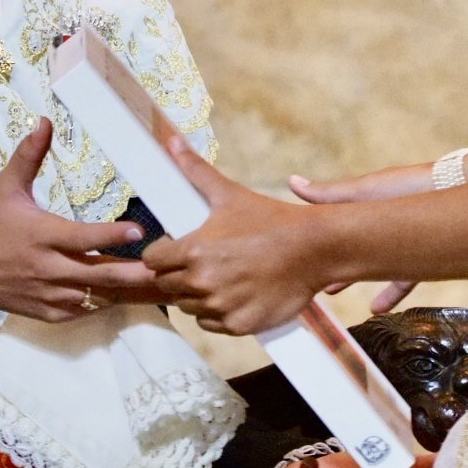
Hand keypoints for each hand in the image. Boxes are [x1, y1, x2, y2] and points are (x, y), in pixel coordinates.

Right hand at [0, 119, 161, 321]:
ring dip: (125, 290)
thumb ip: (28, 156)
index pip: (83, 238)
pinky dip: (104, 303)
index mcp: (41, 235)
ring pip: (96, 297)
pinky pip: (83, 312)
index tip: (139, 231)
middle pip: (99, 274)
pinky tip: (127, 294)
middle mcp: (48, 268)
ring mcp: (49, 295)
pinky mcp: (47, 313)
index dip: (111, 235)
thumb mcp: (6, 187)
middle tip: (166, 266)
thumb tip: (44, 121)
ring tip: (159, 282)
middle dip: (134, 273)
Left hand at [145, 136, 330, 334]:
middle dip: (179, 274)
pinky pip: (211, 324)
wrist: (315, 249)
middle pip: (167, 285)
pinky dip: (218, 313)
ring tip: (222, 277)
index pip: (153, 261)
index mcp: (193, 250)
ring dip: (198, 295)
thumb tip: (171, 142)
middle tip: (204, 262)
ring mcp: (220, 307)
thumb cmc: (271, 219)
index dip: (162, 254)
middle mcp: (202, 282)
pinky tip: (234, 294)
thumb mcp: (229, 194)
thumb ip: (195, 170)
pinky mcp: (238, 325)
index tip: (178, 249)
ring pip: (189, 307)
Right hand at [289, 167, 428, 312]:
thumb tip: (292, 182)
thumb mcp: (363, 192)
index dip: (313, 241)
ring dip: (352, 277)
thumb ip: (329, 195)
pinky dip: (388, 293)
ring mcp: (401, 241)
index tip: (294, 256)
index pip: (333, 224)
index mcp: (363, 207)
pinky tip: (375, 308)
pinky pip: (401, 279)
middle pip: (349, 246)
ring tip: (331, 292)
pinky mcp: (421, 257)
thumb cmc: (409, 187)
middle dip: (329, 263)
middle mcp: (380, 224)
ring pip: (371, 263)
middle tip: (309, 280)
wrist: (458, 193)